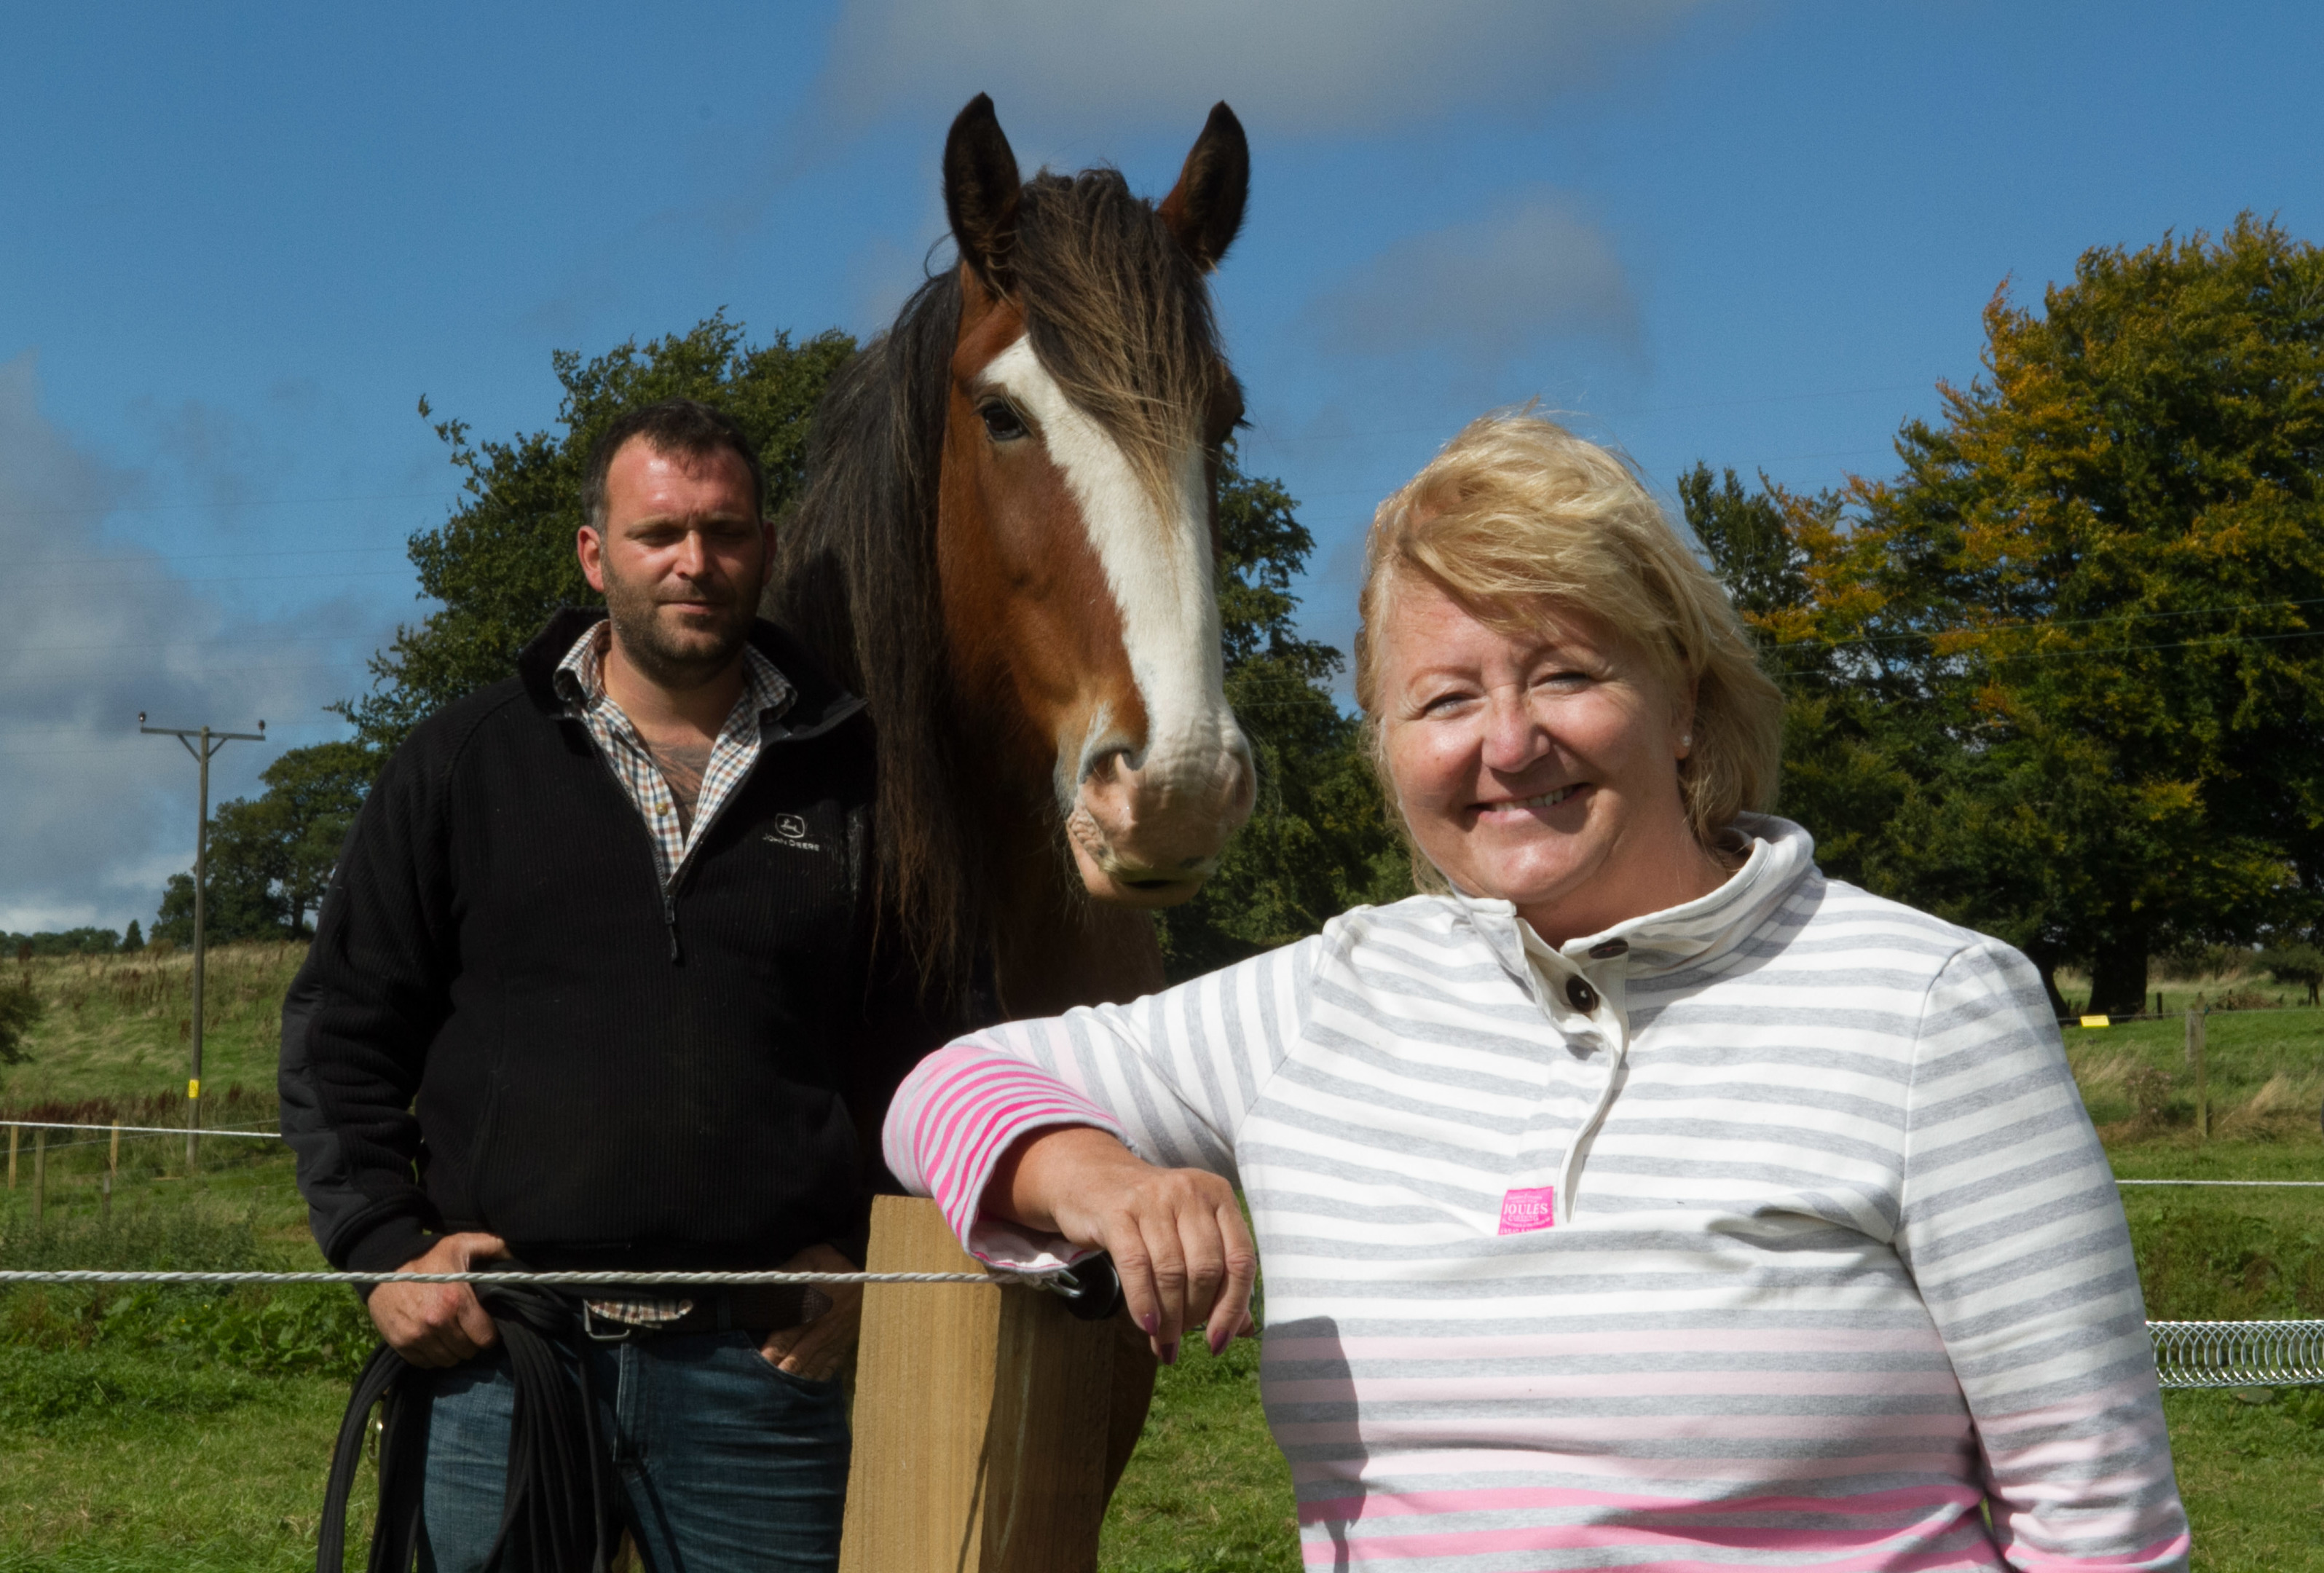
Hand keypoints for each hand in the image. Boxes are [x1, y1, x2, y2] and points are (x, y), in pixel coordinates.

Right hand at [365, 1232, 508, 1367]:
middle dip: (472, 1342)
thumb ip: (492, 1246)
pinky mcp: (401, 1344)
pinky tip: (435, 1340)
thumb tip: (515, 1254)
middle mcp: (437, 1322)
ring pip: (448, 1361)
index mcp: (456, 1301)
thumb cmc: (428, 1256)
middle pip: (467, 1351)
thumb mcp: (461, 1243)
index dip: (489, 1334)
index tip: (487, 1326)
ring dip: (453, 1351)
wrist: (383, 1265)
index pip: (485, 1337)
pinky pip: (425, 1363)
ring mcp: (417, 1336)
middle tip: (469, 1329)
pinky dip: (433, 1356)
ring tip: (453, 1335)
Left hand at [757, 1242, 863, 1381]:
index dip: (771, 1355)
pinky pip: (831, 1364)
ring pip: (813, 1365)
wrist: (860, 1265)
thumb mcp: (804, 1262)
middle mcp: (820, 1328)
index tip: (758, 1370)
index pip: (784, 1338)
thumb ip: (784, 1276)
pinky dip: (819, 1378)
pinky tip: (808, 1390)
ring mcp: (834, 1337)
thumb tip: (761, 1286)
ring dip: (798, 1381)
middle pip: (797, 1358)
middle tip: (764, 1392)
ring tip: (782, 1398)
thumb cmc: (827, 1262)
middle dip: (780, 1375)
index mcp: (808, 1309)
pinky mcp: (845, 1341)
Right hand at [990, 1126, 1256, 1364]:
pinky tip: (1147, 1326)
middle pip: (1206, 1269)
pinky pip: (1137, 1266)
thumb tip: (1243, 1329)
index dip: (1233, 1308)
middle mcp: (1191, 1192)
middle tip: (1180, 1339)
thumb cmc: (1151, 1216)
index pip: (1240, 1260)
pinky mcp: (1118, 1212)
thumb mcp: (1190, 1234)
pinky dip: (1144, 1302)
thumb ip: (1220, 1276)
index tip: (1219, 1342)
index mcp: (1219, 1196)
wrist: (1094, 1179)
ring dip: (1169, 1319)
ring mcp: (1154, 1199)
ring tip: (1163, 1342)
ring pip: (1172, 1272)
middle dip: (1196, 1316)